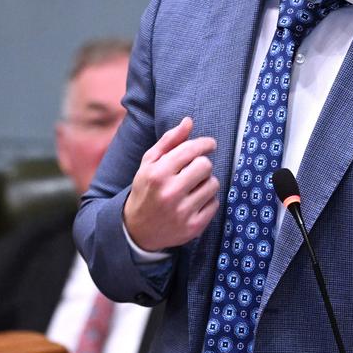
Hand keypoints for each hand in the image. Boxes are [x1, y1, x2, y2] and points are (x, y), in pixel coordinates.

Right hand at [124, 116, 219, 250]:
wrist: (137, 230)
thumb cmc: (146, 190)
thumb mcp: (149, 163)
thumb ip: (169, 140)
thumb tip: (188, 121)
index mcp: (157, 174)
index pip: (191, 150)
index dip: (205, 144)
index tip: (210, 144)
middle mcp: (169, 193)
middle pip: (206, 165)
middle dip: (202, 165)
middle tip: (193, 171)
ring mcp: (182, 212)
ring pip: (213, 184)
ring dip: (206, 183)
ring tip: (192, 188)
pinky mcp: (193, 227)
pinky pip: (215, 203)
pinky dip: (208, 201)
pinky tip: (194, 202)